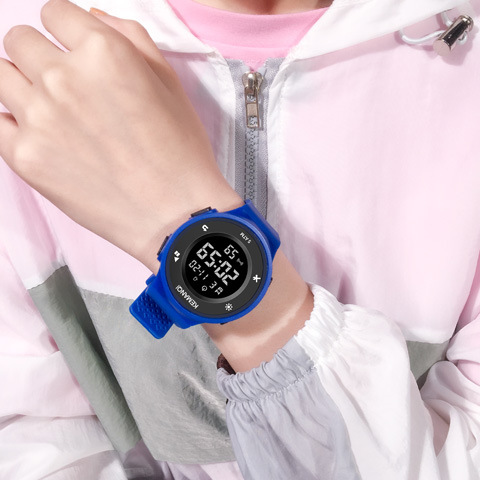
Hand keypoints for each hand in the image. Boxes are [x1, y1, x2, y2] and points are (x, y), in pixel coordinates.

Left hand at [0, 0, 240, 270]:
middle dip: (42, 56)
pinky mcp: (26, 158)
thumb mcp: (171, 85)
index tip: (73, 49)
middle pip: (19, 41)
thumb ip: (132, 38)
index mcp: (104, 53)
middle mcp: (64, 79)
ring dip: (23, 85)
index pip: (55, 14)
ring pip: (0, 76)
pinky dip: (13, 123)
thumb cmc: (180, 153)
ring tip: (52, 110)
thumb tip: (94, 17)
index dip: (67, 31)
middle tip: (66, 85)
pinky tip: (41, 135)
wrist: (175, 214)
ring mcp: (39, 119)